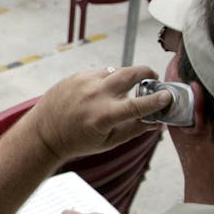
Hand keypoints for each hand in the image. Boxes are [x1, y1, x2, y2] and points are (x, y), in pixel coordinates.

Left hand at [26, 65, 168, 162]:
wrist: (45, 132)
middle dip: (147, 72)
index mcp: (105, 115)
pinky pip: (99, 73)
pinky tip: (102, 92)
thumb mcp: (109, 142)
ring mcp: (85, 82)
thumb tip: (158, 122)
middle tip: (153, 78)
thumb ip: (135, 130)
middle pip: (130, 73)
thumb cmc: (77, 140)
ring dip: (125, 77)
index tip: (168, 96)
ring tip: (125, 89)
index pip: (139, 104)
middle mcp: (95, 95)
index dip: (157, 100)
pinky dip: (106, 80)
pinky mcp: (77, 75)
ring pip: (115, 71)